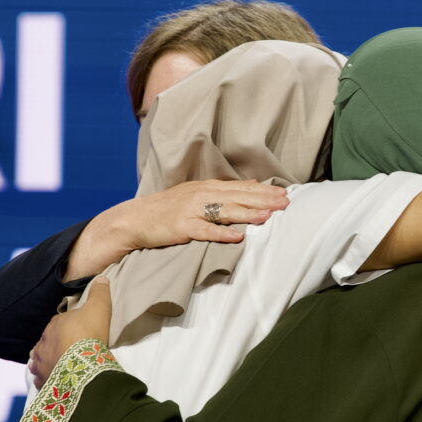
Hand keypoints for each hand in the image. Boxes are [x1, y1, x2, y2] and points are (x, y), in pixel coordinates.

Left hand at [28, 279, 112, 388]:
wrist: (81, 365)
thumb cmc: (88, 334)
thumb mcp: (98, 308)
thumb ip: (99, 294)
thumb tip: (102, 278)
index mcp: (54, 324)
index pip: (60, 322)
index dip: (70, 326)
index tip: (80, 331)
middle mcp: (43, 342)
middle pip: (49, 340)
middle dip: (58, 343)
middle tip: (72, 348)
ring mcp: (40, 362)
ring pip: (40, 358)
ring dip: (47, 359)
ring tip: (59, 363)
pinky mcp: (43, 379)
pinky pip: (40, 377)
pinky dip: (45, 377)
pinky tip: (53, 378)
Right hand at [65, 180, 289, 279]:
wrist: (135, 219)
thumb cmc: (167, 210)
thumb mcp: (196, 195)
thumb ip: (223, 192)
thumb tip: (252, 185)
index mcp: (206, 187)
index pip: (240, 187)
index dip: (263, 190)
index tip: (284, 193)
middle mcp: (201, 195)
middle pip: (238, 196)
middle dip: (263, 199)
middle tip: (286, 203)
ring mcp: (191, 210)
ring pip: (225, 211)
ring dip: (248, 213)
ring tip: (269, 216)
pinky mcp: (182, 227)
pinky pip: (205, 230)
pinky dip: (222, 233)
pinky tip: (238, 236)